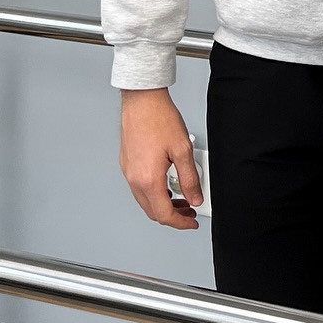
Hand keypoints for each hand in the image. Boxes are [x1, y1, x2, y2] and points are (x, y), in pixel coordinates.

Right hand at [120, 87, 201, 229]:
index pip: (164, 214)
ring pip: (145, 201)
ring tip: (181, 199)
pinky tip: (167, 185)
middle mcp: (134, 179)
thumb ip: (190, 178)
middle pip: (153, 211)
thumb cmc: (159, 119)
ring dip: (163, 204)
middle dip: (172, 216)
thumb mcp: (183, 150)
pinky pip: (140, 188)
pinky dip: (154, 193)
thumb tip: (195, 197)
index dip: (180, 222)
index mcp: (148, 179)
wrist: (142, 100)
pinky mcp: (127, 164)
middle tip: (189, 212)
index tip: (191, 222)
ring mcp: (128, 172)